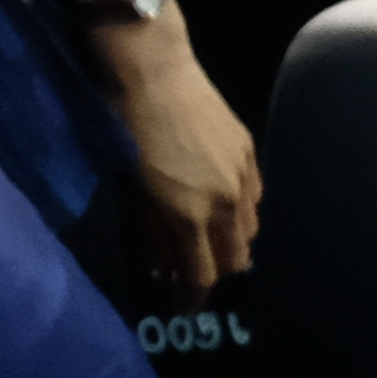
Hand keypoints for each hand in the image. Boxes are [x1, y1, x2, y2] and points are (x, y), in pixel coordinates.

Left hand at [103, 36, 258, 291]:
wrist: (151, 69)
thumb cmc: (123, 128)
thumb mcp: (129, 188)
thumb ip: (149, 231)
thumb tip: (159, 262)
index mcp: (192, 214)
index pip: (204, 274)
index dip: (194, 297)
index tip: (183, 309)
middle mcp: (227, 201)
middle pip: (236, 257)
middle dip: (217, 274)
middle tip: (194, 275)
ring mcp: (243, 174)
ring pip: (249, 227)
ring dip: (231, 242)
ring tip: (208, 240)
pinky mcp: (248, 150)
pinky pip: (254, 196)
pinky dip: (240, 211)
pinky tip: (221, 204)